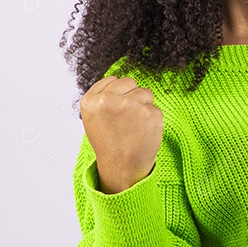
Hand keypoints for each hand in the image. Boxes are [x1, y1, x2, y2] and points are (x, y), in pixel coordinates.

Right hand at [80, 76, 163, 194]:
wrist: (121, 167)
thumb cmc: (108, 141)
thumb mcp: (93, 117)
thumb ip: (102, 96)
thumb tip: (118, 79)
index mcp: (91, 100)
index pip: (113, 80)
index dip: (118, 95)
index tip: (115, 112)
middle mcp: (109, 100)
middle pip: (130, 82)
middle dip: (132, 96)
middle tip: (126, 119)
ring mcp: (130, 105)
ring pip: (146, 93)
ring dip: (144, 106)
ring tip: (134, 126)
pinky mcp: (150, 113)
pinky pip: (156, 108)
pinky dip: (153, 120)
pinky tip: (143, 132)